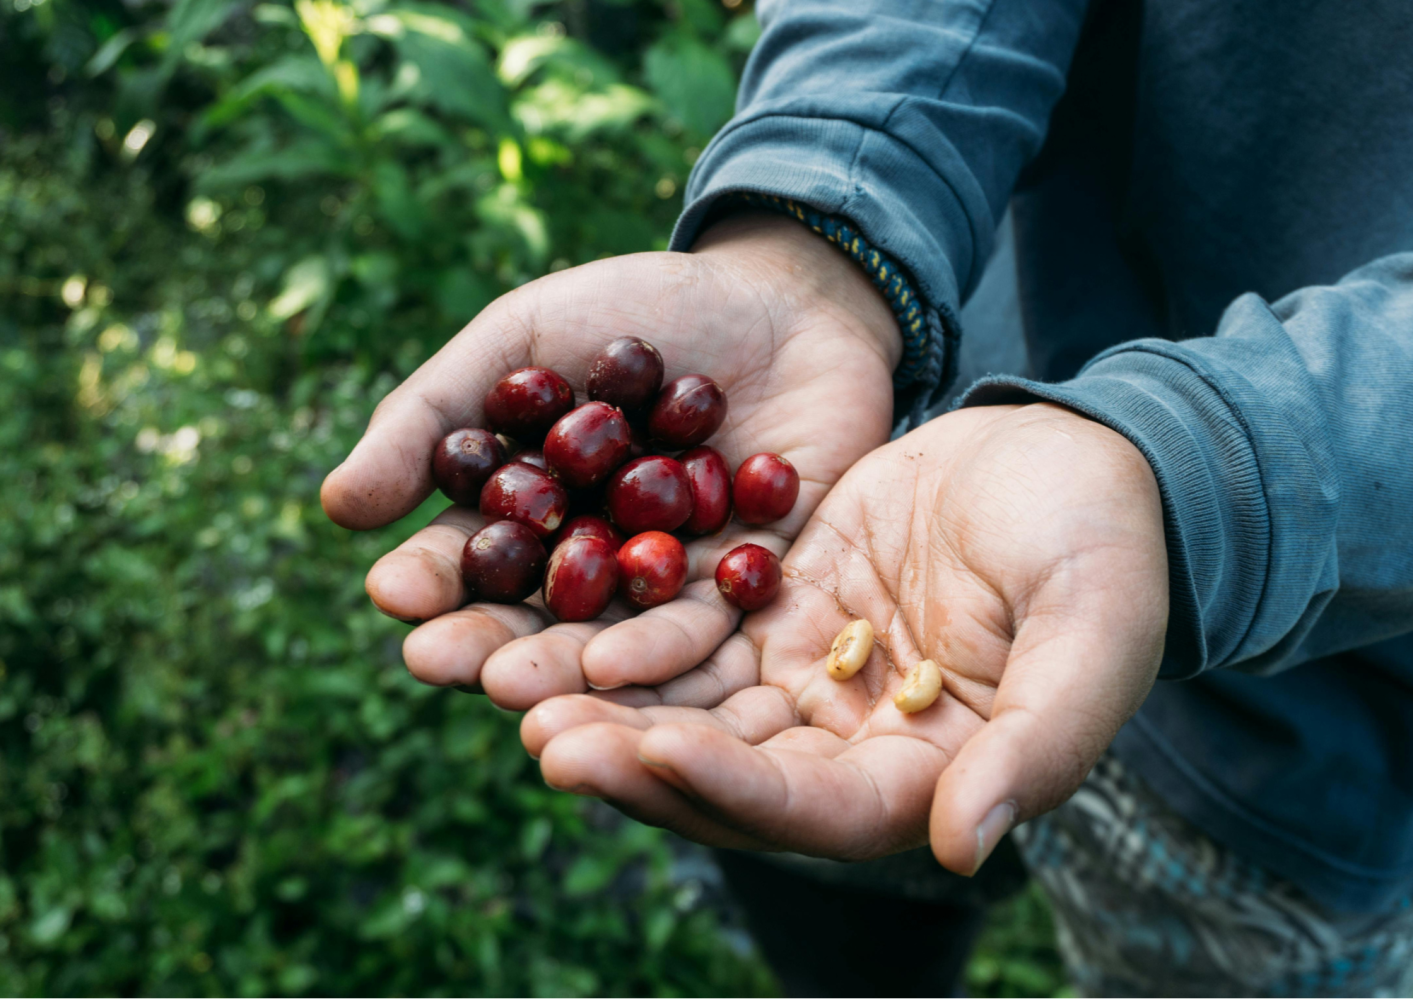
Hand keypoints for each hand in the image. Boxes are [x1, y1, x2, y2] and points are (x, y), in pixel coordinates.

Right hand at [320, 215, 899, 708]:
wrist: (780, 294)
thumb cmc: (636, 308)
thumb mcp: (522, 341)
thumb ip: (436, 417)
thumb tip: (338, 507)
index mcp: (534, 514)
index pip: (470, 560)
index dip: (430, 578)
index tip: (392, 594)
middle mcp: (600, 562)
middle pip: (538, 617)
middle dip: (486, 640)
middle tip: (440, 663)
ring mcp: (678, 579)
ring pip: (619, 635)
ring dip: (565, 662)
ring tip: (517, 685)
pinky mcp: (757, 582)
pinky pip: (715, 620)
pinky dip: (669, 641)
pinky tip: (624, 662)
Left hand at [524, 403, 1168, 872]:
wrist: (1075, 457)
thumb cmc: (1106, 548)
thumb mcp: (1092, 634)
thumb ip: (1040, 743)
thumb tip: (965, 846)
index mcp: (930, 778)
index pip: (817, 811)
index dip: (735, 789)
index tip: (653, 749)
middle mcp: (853, 746)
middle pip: (729, 775)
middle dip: (635, 760)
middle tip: (541, 738)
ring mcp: (810, 680)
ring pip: (693, 709)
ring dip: (607, 705)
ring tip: (512, 686)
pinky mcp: (780, 611)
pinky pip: (692, 632)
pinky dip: (627, 634)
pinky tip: (554, 617)